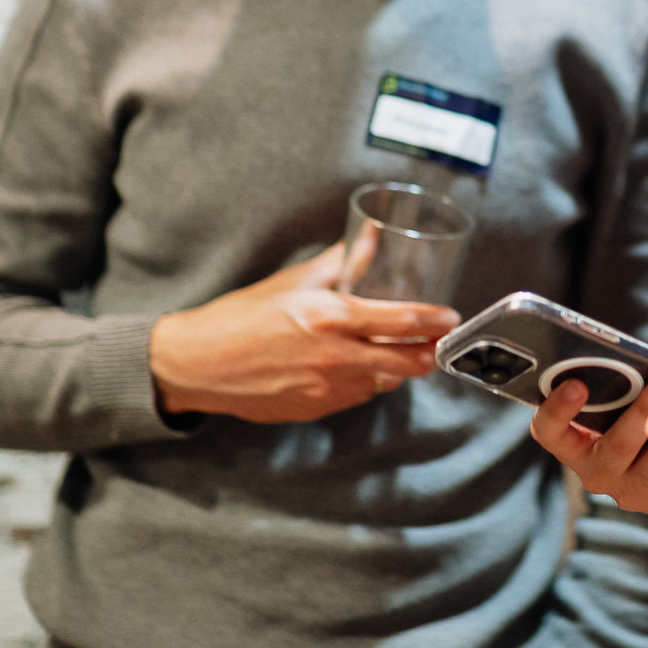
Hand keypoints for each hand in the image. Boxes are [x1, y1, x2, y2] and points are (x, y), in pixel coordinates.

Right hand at [149, 245, 460, 422]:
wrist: (198, 364)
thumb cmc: (241, 317)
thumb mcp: (295, 281)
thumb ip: (342, 261)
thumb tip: (373, 237)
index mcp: (333, 317)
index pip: (406, 321)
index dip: (437, 321)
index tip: (450, 317)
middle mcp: (337, 357)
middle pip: (409, 362)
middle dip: (431, 353)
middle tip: (439, 341)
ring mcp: (329, 389)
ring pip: (385, 381)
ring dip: (398, 368)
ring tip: (401, 351)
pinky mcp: (317, 409)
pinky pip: (358, 396)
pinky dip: (367, 381)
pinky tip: (361, 366)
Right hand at [530, 371, 647, 518]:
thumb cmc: (644, 418)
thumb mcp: (623, 403)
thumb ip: (620, 386)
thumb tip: (641, 359)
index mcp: (575, 444)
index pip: (549, 433)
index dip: (556, 411)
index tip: (576, 384)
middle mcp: (597, 473)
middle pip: (615, 445)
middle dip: (643, 411)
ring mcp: (633, 493)